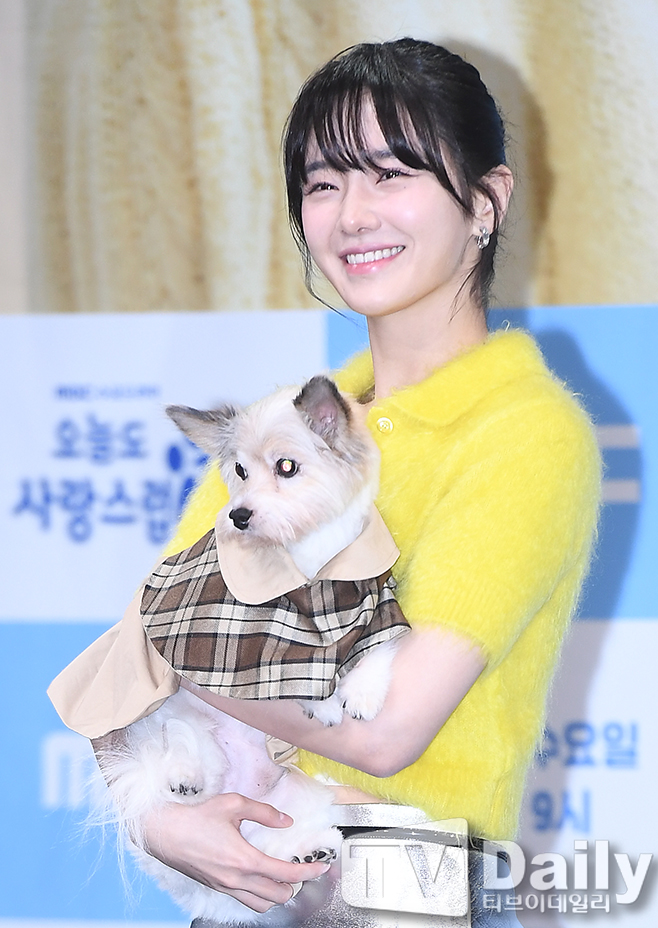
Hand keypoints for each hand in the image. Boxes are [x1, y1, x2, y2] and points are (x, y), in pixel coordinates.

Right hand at [142, 792, 331, 912]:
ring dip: (276, 894)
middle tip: (302, 869)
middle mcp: (236, 879)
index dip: (308, 872)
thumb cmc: (196, 817)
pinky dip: (258, 895)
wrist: (165, 833)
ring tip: (284, 877)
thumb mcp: (234, 804)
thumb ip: (264, 812)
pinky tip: (260, 879)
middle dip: (295, 885)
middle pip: (277, 896)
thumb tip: (285, 820)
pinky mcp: (216, 887)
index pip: (285, 873)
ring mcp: (225, 887)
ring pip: (261, 904)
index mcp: (244, 859)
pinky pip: (244, 900)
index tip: (321, 868)